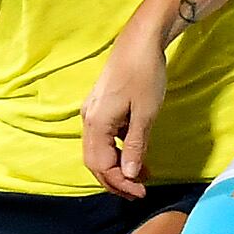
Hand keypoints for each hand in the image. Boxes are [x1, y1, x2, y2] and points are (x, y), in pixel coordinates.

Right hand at [82, 21, 174, 199]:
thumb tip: (128, 175)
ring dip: (118, 167)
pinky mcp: (101, 106)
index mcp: (96, 123)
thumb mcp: (145, 114)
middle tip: (138, 192)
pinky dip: (119, 151)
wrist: (140, 41)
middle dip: (116, 180)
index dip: (120, 183)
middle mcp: (88, 119)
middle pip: (96, 161)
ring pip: (99, 150)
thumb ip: (135, 146)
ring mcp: (92, 112)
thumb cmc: (145, 75)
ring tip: (140, 177)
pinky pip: (105, 138)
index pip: (101, 166)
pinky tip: (136, 156)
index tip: (141, 193)